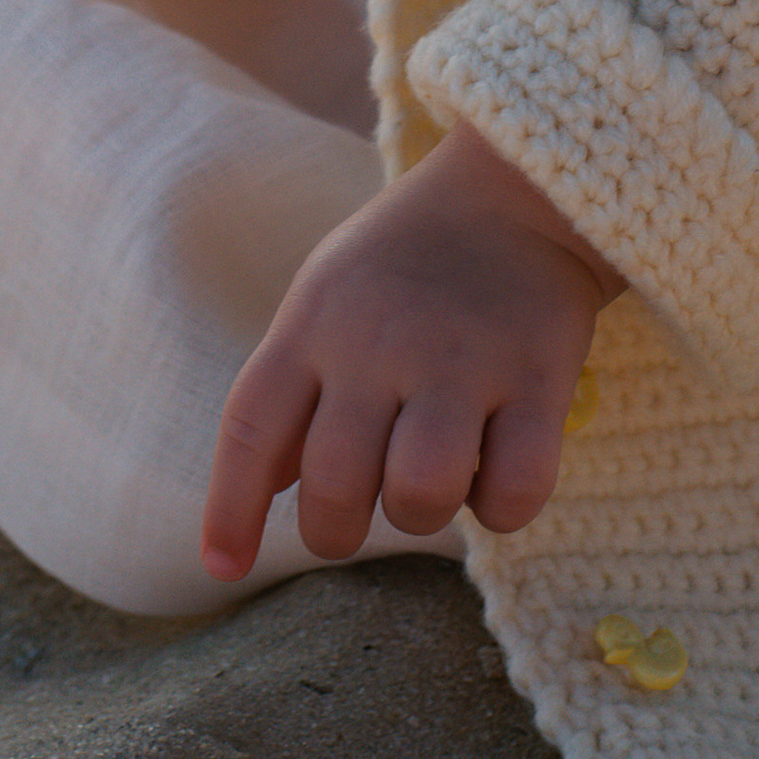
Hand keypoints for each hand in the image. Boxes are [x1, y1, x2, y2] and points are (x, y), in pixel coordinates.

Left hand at [200, 119, 620, 579]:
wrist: (513, 190)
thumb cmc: (404, 265)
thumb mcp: (327, 299)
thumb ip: (295, 391)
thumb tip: (263, 494)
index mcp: (315, 321)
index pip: (251, 428)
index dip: (229, 508)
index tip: (221, 567)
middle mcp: (378, 340)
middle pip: (333, 484)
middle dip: (337, 529)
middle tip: (359, 513)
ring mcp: (460, 357)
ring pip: (419, 494)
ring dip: (420, 515)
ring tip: (432, 482)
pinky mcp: (538, 374)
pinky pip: (515, 490)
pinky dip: (503, 508)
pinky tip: (498, 473)